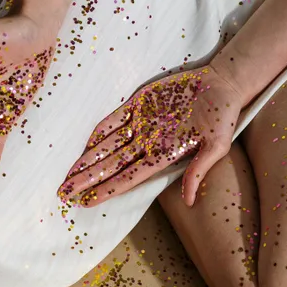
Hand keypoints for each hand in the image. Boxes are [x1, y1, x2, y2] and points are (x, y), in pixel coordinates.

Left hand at [58, 61, 245, 207]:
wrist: (222, 84)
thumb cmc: (222, 116)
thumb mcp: (218, 145)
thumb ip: (199, 170)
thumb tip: (188, 201)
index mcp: (163, 155)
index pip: (128, 177)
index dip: (106, 190)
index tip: (87, 202)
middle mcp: (148, 143)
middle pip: (111, 166)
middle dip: (87, 180)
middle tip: (64, 194)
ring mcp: (142, 124)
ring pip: (108, 145)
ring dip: (88, 160)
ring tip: (67, 176)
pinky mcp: (140, 104)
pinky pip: (114, 120)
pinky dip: (98, 132)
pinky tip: (84, 145)